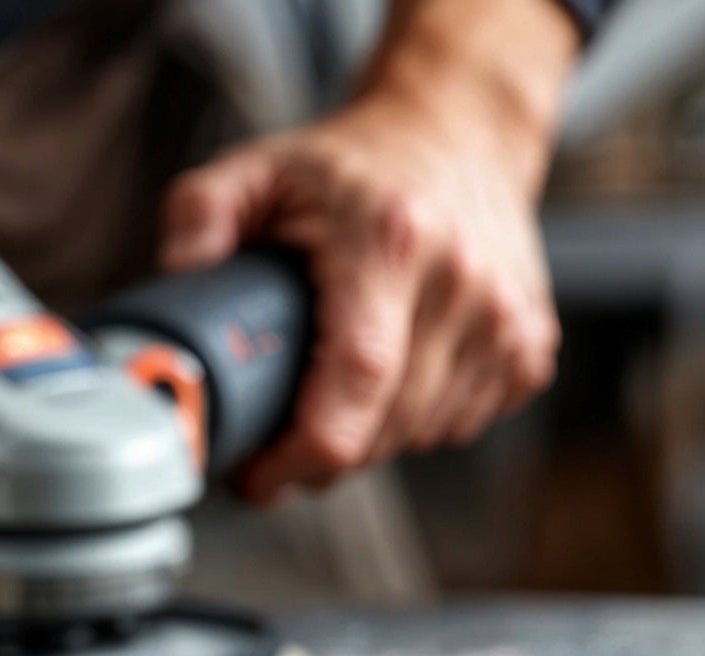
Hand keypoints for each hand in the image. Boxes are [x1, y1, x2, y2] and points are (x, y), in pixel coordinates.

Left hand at [160, 7, 572, 502]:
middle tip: (273, 439)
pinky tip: (388, 384)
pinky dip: (411, 426)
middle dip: (314, 459)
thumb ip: (199, 216)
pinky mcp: (528, 350)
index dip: (300, 456)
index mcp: (390, 242)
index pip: (356, 384)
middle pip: (380, 431)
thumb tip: (175, 279)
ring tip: (329, 398)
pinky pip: (454, 428)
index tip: (257, 474)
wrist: (461, 134)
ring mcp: (505, 320)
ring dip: (363, 442)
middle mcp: (461, 283)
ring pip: (415, 439)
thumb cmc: (354, 166)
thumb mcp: (258, 170)